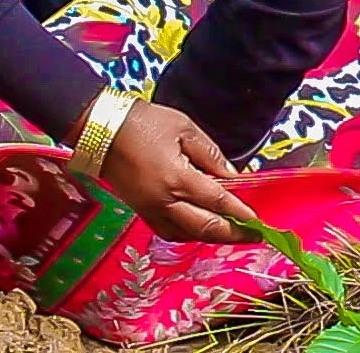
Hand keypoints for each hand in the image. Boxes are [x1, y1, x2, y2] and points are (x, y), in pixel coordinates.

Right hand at [99, 100, 261, 243]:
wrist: (100, 128)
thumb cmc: (145, 123)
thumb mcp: (185, 129)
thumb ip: (211, 155)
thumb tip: (233, 177)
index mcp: (178, 179)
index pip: (218, 203)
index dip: (240, 214)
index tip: (259, 223)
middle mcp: (164, 201)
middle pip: (204, 227)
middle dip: (231, 235)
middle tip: (253, 237)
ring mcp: (149, 209)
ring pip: (185, 235)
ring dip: (210, 237)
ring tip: (230, 233)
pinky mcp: (140, 210)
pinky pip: (167, 231)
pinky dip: (187, 234)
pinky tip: (199, 228)